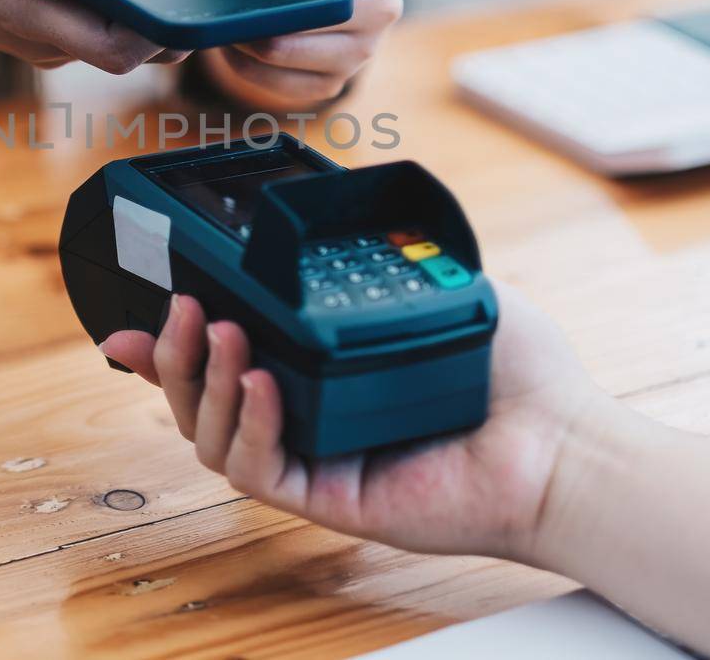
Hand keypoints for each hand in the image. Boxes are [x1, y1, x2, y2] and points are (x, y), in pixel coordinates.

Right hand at [99, 287, 610, 562]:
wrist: (562, 440)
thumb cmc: (512, 369)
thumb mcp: (433, 285)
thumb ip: (377, 256)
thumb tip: (332, 212)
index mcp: (319, 374)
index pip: (227, 360)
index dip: (175, 342)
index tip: (147, 308)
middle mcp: (306, 419)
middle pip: (201, 398)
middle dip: (172, 355)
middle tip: (181, 309)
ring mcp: (314, 461)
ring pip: (212, 436)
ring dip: (200, 384)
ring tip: (221, 332)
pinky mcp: (329, 498)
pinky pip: (258, 470)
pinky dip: (247, 425)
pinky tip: (259, 383)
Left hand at [193, 0, 405, 106]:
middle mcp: (384, 7)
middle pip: (327, 20)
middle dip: (271, 5)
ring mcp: (362, 51)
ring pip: (291, 54)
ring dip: (249, 37)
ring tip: (230, 13)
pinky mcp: (332, 81)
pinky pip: (280, 84)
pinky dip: (247, 65)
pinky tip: (236, 40)